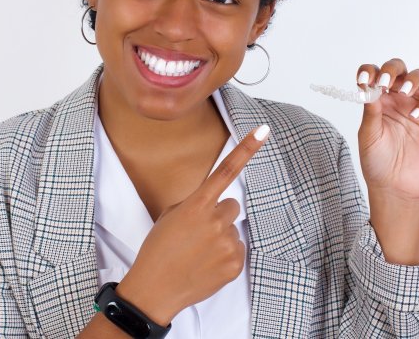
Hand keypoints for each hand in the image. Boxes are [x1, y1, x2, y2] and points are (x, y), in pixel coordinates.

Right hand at [115, 125, 270, 325]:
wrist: (155, 289)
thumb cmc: (158, 250)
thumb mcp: (170, 216)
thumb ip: (195, 204)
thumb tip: (216, 205)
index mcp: (196, 205)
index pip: (226, 170)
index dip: (246, 149)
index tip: (263, 130)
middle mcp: (215, 221)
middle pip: (231, 206)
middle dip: (218, 216)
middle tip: (198, 233)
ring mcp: (227, 243)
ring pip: (233, 230)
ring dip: (220, 237)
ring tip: (198, 253)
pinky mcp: (235, 263)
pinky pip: (237, 249)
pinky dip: (224, 256)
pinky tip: (206, 265)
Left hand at [355, 58, 418, 263]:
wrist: (395, 186)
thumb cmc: (377, 160)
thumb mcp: (369, 135)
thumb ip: (371, 111)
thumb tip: (369, 87)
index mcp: (379, 100)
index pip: (375, 75)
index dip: (369, 71)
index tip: (364, 80)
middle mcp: (398, 99)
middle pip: (399, 70)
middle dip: (393, 69)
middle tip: (385, 81)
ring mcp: (418, 107)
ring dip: (413, 80)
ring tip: (404, 91)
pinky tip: (415, 116)